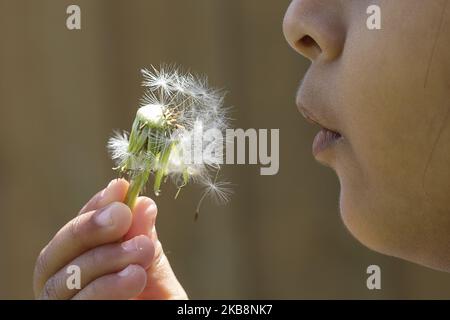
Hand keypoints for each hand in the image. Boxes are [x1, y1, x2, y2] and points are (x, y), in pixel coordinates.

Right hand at [33, 179, 187, 299]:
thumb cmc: (157, 305)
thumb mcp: (152, 270)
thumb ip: (143, 240)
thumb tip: (142, 203)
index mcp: (78, 269)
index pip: (72, 235)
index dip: (91, 208)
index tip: (118, 188)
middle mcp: (63, 291)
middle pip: (54, 255)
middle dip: (90, 229)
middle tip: (124, 216)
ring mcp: (64, 310)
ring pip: (62, 281)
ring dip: (104, 258)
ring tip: (142, 250)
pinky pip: (76, 307)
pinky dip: (105, 288)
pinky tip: (134, 277)